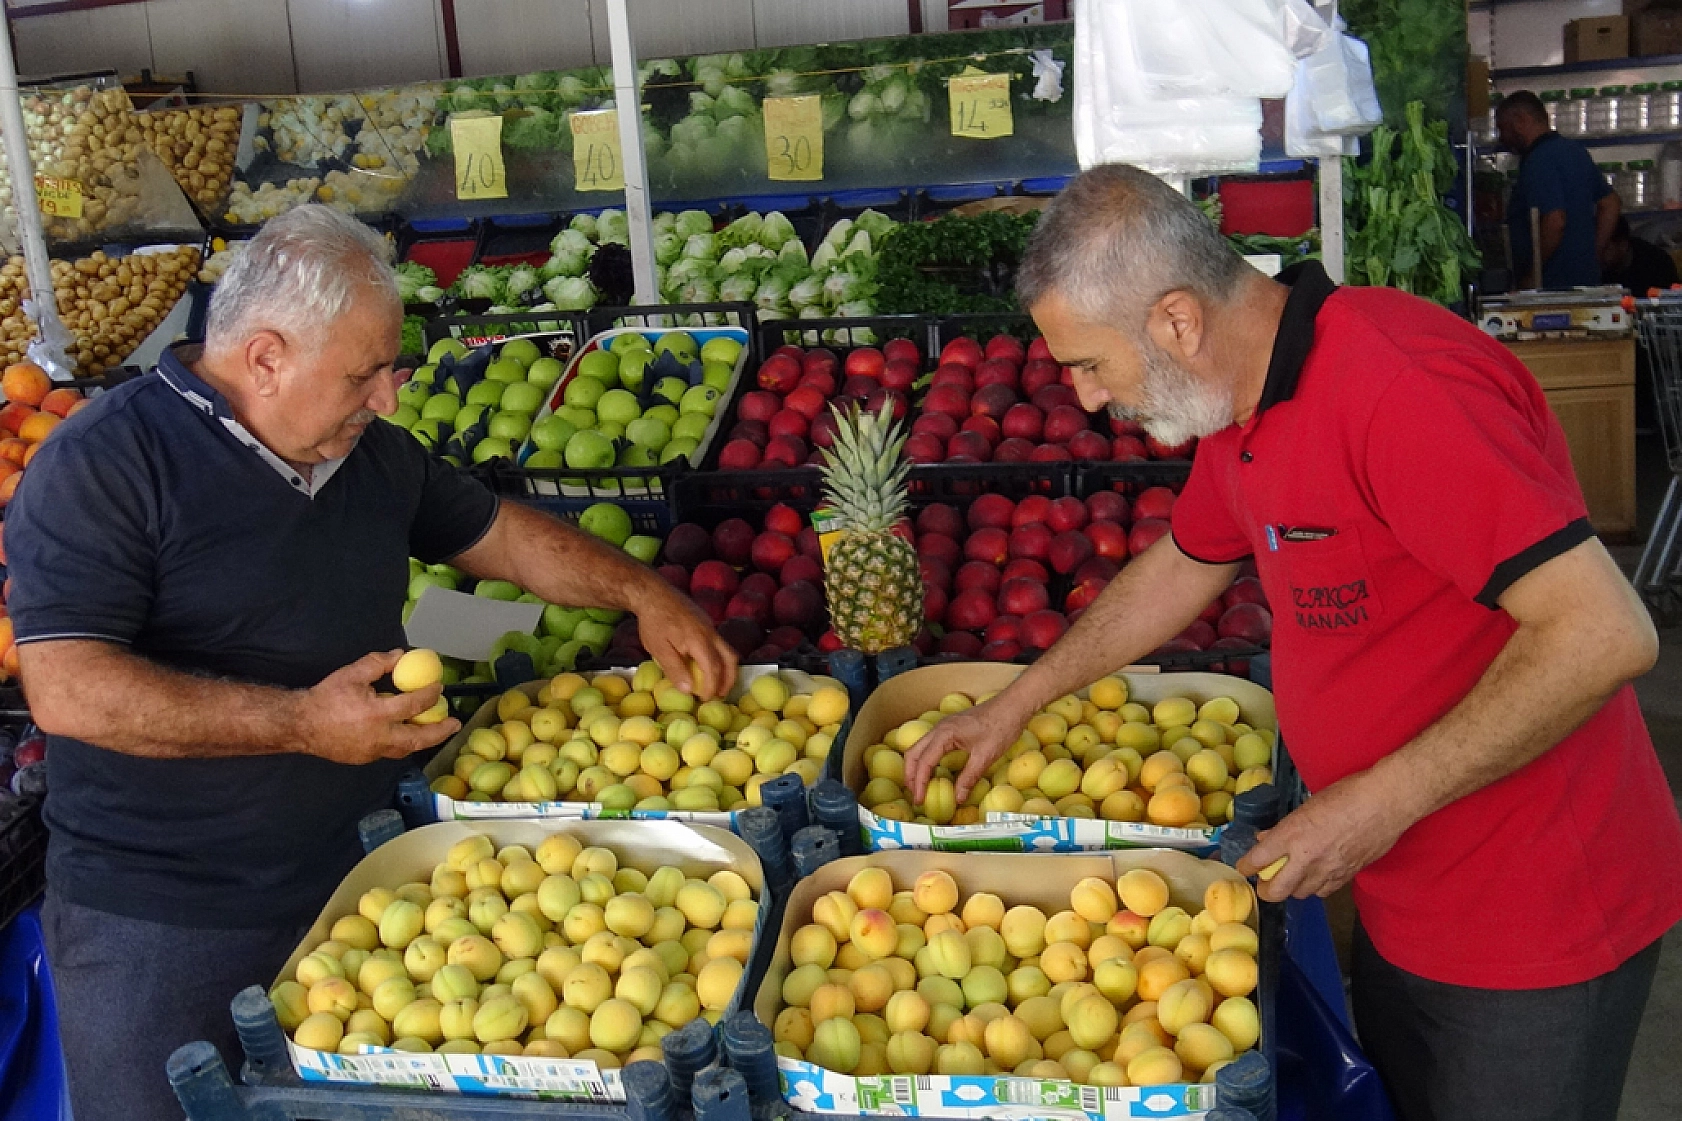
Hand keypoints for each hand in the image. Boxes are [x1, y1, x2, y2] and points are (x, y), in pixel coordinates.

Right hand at [302, 649, 459, 764]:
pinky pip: (389, 751)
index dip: (430, 695)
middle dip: (441, 732)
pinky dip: (402, 743)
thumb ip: (379, 663)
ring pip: (405, 749)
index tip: (439, 687)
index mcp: (377, 714)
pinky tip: (407, 733)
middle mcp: (378, 737)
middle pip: (418, 739)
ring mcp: (372, 751)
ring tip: (437, 731)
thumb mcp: (352, 674)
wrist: (300, 725)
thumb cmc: (326, 697)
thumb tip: (402, 656)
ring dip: (423, 740)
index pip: (413, 705)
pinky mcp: (364, 758)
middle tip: (455, 724)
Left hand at [636, 589, 737, 700]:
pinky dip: (719, 658)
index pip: (714, 669)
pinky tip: (705, 665)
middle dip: (729, 679)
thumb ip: (674, 669)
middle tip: (720, 694)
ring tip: (716, 683)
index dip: (712, 687)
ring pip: (728, 650)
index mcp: (699, 640)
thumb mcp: (659, 649)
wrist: (652, 592)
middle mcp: (710, 632)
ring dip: (726, 669)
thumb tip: (688, 690)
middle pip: (730, 659)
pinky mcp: (705, 622)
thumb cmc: (653, 621)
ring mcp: (710, 626)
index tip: (703, 699)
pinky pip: (719, 643)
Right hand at [904, 695, 1029, 804]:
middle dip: (910, 775)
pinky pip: (930, 744)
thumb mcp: (985, 756)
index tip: (919, 800)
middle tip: (914, 795)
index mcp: (944, 734)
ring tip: (919, 786)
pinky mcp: (950, 727)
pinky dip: (925, 759)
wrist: (1012, 705)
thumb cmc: (1001, 727)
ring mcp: (944, 726)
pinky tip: (933, 770)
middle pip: (914, 753)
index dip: (919, 784)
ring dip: (916, 767)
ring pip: (920, 747)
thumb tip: (958, 798)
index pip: (924, 762)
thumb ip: (969, 778)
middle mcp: (939, 728)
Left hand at [1236, 770, 1411, 901]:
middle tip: (1264, 883)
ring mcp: (1328, 870)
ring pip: (1301, 895)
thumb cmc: (1346, 795)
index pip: (1257, 859)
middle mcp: (1306, 857)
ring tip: (1292, 877)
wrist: (1385, 802)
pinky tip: (1316, 876)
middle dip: (1265, 890)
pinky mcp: (1347, 876)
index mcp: (1292, 834)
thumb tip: (1266, 838)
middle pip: (1275, 891)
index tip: (1243, 867)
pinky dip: (1315, 887)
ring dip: (1292, 889)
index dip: (1245, 866)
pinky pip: (1324, 891)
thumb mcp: (1307, 806)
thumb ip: (1285, 827)